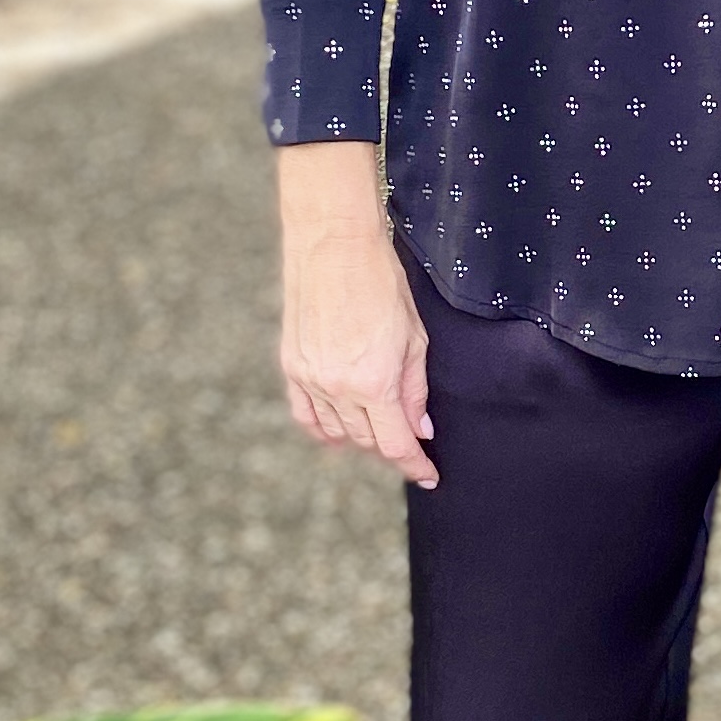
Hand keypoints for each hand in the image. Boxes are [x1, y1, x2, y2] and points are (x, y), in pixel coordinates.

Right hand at [274, 142, 436, 486]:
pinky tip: (339, 430)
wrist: (334, 245)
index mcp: (374, 383)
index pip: (396, 444)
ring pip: (336, 433)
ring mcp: (310, 379)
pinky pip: (306, 415)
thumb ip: (416, 389)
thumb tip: (420, 428)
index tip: (429, 475)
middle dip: (391, 448)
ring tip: (380, 433)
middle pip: (366, 442)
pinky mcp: (291, 366)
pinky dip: (323, 429)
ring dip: (360, 440)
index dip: (415, 465)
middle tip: (410, 444)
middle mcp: (337, 389)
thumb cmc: (381, 283)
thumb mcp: (414, 338)